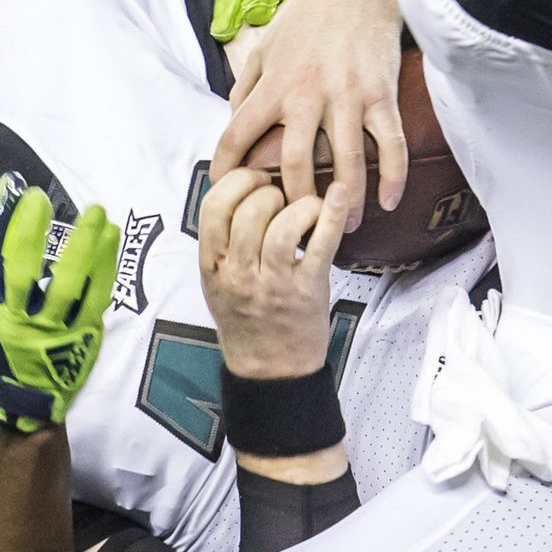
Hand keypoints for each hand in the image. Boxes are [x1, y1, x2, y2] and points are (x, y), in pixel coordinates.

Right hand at [0, 174, 120, 430]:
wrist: (27, 400)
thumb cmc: (2, 348)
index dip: (12, 230)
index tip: (28, 196)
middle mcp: (23, 323)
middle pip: (29, 274)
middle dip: (42, 234)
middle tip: (54, 201)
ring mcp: (56, 332)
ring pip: (73, 286)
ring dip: (88, 248)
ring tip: (101, 217)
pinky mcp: (84, 336)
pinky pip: (97, 298)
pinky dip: (105, 267)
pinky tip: (110, 243)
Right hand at [199, 168, 350, 378]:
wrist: (269, 371)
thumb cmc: (245, 319)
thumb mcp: (216, 281)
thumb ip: (220, 241)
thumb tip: (234, 189)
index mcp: (212, 266)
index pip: (213, 207)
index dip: (236, 182)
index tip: (253, 180)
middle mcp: (239, 274)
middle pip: (250, 211)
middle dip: (270, 191)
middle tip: (281, 197)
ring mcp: (274, 284)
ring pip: (284, 226)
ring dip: (300, 205)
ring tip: (306, 207)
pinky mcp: (307, 291)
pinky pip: (321, 244)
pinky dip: (331, 215)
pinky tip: (338, 196)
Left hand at [210, 0, 406, 232]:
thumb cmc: (306, 19)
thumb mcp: (265, 47)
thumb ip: (246, 86)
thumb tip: (234, 122)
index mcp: (273, 84)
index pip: (238, 136)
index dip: (226, 172)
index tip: (227, 197)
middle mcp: (307, 93)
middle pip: (296, 164)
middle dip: (296, 204)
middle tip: (298, 228)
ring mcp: (347, 95)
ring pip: (347, 163)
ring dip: (346, 202)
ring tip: (344, 227)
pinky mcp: (381, 94)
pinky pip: (390, 144)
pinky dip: (392, 177)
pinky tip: (390, 202)